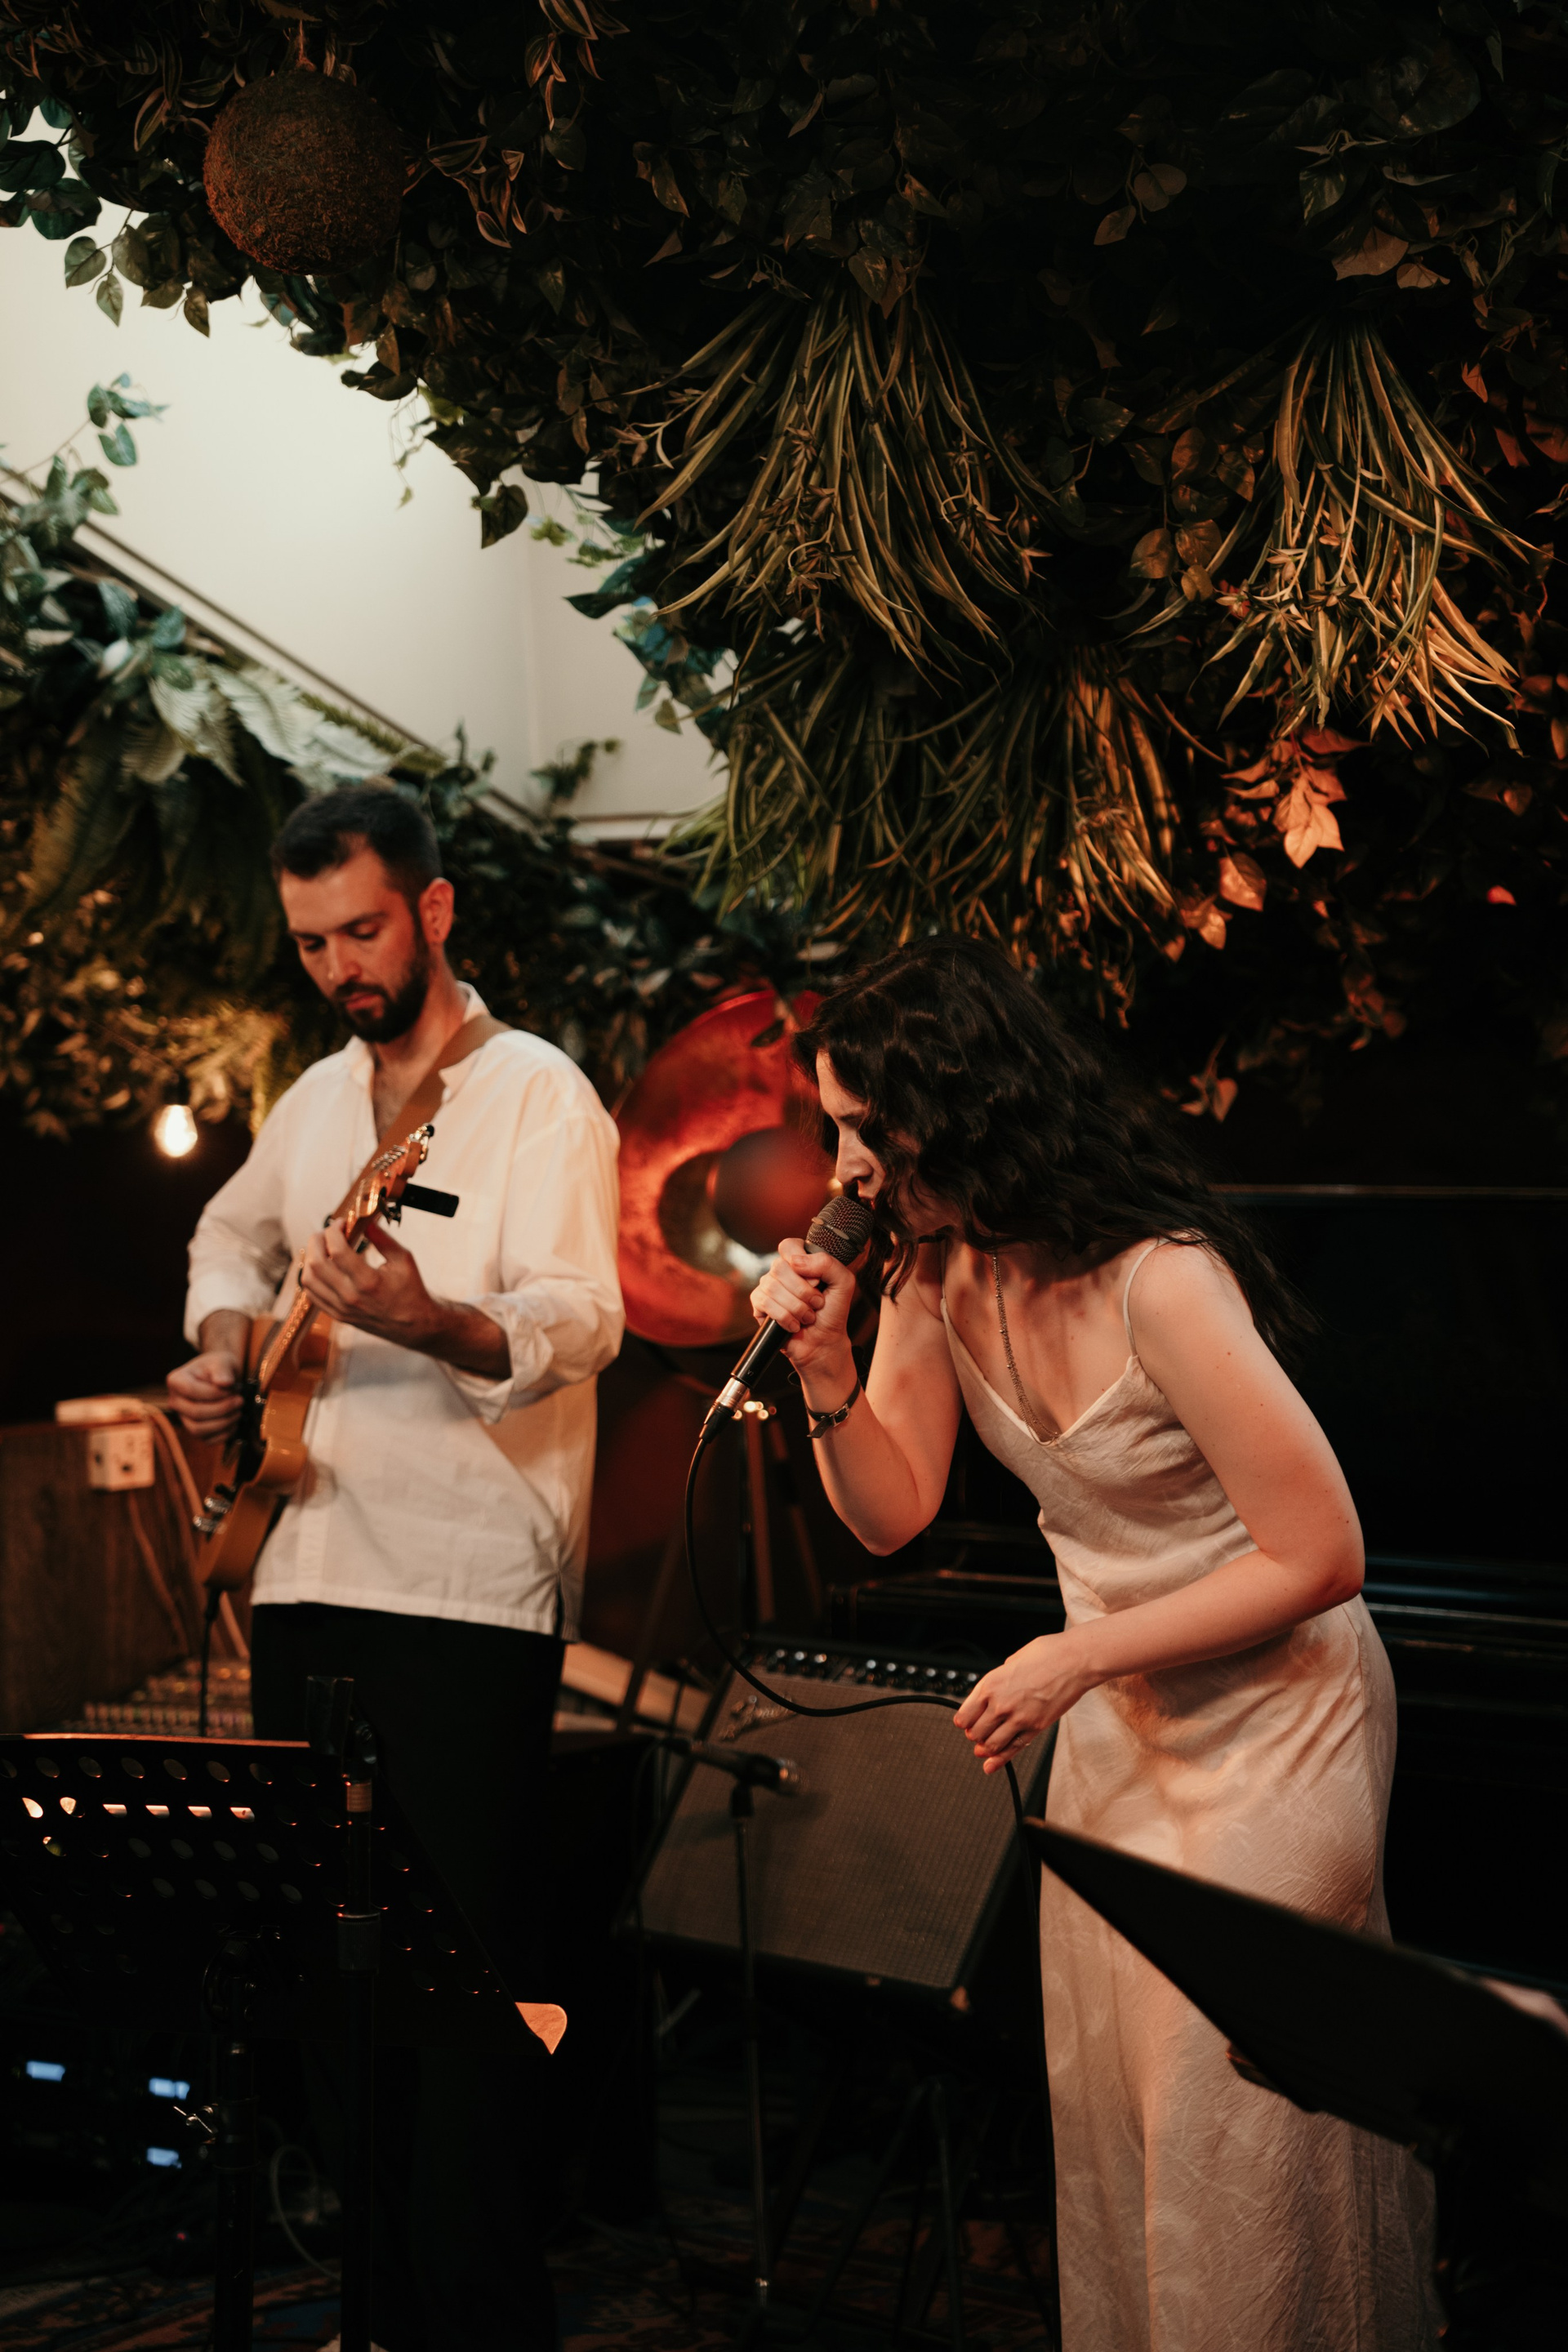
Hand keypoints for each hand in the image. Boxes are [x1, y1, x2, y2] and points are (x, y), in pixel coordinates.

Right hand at [167, 1349, 244, 1441]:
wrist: (221, 1376)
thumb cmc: (219, 1367)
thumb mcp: (222, 1361)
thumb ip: (223, 1370)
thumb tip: (225, 1383)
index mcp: (176, 1380)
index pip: (192, 1391)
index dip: (216, 1393)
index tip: (235, 1389)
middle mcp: (175, 1401)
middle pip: (195, 1413)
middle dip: (222, 1409)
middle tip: (240, 1401)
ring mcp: (183, 1417)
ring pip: (198, 1430)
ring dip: (223, 1423)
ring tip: (238, 1412)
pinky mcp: (194, 1429)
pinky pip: (206, 1439)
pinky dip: (223, 1434)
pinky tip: (234, 1422)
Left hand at [299, 1218, 442, 1349]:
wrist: (412, 1324)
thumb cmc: (410, 1291)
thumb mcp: (403, 1259)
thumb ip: (382, 1238)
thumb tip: (364, 1219)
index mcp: (368, 1281)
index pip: (337, 1251)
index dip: (334, 1231)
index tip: (341, 1223)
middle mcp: (351, 1297)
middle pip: (316, 1263)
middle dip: (318, 1240)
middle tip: (327, 1233)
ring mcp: (341, 1308)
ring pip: (308, 1279)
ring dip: (311, 1258)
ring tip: (322, 1248)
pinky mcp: (337, 1315)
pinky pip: (312, 1294)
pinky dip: (311, 1276)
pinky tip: (322, 1266)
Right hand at [748, 1236, 858, 1398]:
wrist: (823, 1342)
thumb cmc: (832, 1312)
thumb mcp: (843, 1283)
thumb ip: (828, 1263)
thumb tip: (796, 1261)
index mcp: (800, 1261)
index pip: (789, 1245)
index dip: (801, 1260)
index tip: (817, 1279)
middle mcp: (782, 1272)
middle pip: (779, 1267)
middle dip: (803, 1291)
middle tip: (817, 1303)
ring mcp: (768, 1287)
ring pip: (772, 1287)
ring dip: (797, 1307)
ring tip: (808, 1317)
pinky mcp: (759, 1305)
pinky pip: (765, 1303)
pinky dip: (785, 1317)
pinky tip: (794, 1325)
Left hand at [952, 1633, 1096, 1773]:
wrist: (1075, 1661)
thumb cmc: (1047, 1654)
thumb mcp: (1012, 1661)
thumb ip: (999, 1679)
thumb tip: (992, 1690)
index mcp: (991, 1684)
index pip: (965, 1715)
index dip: (963, 1722)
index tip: (965, 1723)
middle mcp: (1001, 1704)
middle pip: (975, 1733)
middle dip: (974, 1736)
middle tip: (976, 1734)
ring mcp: (1019, 1718)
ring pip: (991, 1745)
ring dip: (985, 1748)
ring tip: (984, 1747)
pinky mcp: (1036, 1727)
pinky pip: (1013, 1749)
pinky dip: (1000, 1760)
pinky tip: (992, 1765)